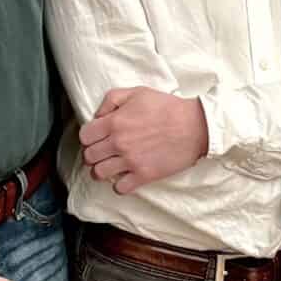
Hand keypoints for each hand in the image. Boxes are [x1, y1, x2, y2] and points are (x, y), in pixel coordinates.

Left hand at [79, 87, 208, 193]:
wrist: (195, 125)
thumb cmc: (167, 107)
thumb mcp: (137, 92)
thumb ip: (111, 99)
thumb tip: (98, 115)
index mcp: (114, 122)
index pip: (84, 136)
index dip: (88, 137)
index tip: (96, 138)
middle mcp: (119, 143)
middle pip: (89, 157)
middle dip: (93, 154)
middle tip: (102, 152)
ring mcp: (130, 161)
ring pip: (99, 174)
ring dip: (101, 171)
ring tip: (110, 167)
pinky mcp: (143, 175)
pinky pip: (120, 188)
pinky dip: (119, 185)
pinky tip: (125, 176)